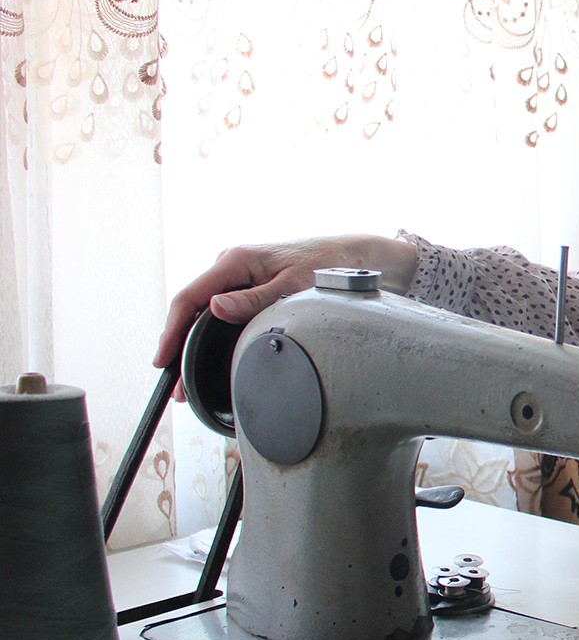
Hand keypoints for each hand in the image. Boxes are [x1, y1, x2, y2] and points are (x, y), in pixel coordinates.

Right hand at [153, 235, 418, 371]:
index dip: (171, 331)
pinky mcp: (249, 283)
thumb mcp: (292, 287)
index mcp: (235, 260)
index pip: (189, 298)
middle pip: (192, 307)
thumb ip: (253, 300)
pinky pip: (221, 310)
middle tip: (177, 384)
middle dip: (180, 345)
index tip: (162, 360)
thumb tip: (214, 310)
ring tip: (188, 379)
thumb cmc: (327, 266)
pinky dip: (212, 334)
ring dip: (194, 343)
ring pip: (205, 311)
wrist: (354, 255)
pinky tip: (208, 356)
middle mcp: (231, 264)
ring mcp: (239, 274)